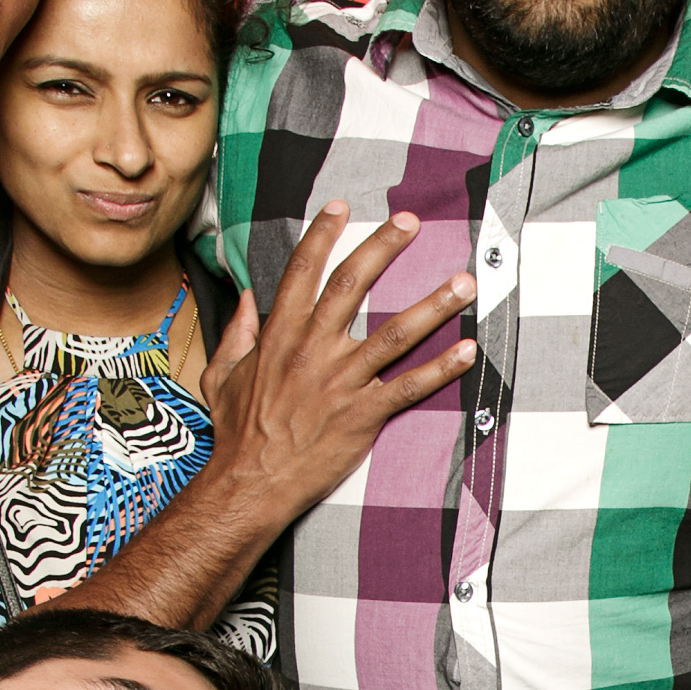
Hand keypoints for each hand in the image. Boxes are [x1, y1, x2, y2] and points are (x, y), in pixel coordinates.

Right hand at [204, 204, 476, 524]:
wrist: (249, 482)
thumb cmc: (237, 432)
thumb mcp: (222, 374)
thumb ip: (237, 333)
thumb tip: (245, 300)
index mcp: (279, 334)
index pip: (303, 271)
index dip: (322, 234)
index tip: (343, 207)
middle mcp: (313, 349)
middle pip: (352, 285)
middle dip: (384, 248)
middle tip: (411, 221)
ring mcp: (341, 381)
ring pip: (394, 333)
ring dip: (432, 305)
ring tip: (462, 282)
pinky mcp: (362, 414)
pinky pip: (409, 387)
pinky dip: (442, 369)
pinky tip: (468, 352)